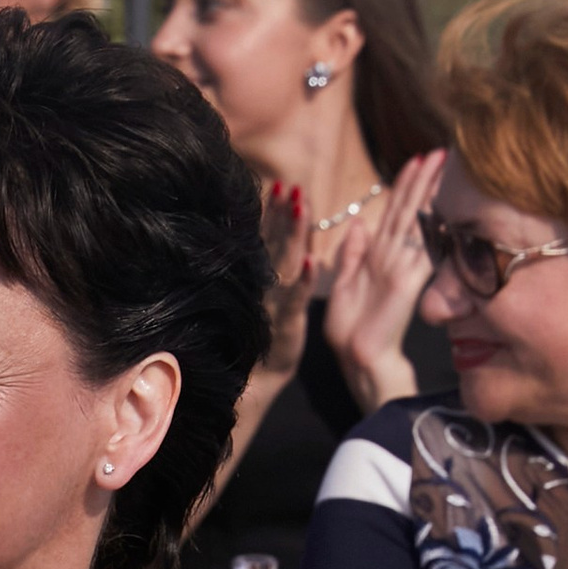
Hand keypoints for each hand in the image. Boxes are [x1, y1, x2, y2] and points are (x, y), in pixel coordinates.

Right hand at [259, 181, 314, 388]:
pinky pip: (296, 299)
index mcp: (265, 281)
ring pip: (285, 263)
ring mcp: (275, 304)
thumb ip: (274, 273)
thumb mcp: (270, 304)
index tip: (280, 185)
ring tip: (301, 206)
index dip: (274, 212)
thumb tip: (283, 246)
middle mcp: (267, 288)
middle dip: (280, 213)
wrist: (254, 383)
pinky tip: (312, 261)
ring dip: (293, 235)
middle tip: (288, 185)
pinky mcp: (287, 324)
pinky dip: (304, 281)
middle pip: (274, 244)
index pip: (270, 240)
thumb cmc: (261, 341)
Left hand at [323, 149, 444, 414]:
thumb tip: (359, 222)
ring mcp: (402, 268)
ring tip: (438, 165)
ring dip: (426, 193)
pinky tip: (442, 206)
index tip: (414, 160)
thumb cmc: (351, 326)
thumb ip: (351, 253)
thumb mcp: (343, 282)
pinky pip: (422, 249)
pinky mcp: (408, 282)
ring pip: (416, 222)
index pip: (394, 214)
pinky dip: (432, 228)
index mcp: (377, 257)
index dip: (404, 187)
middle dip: (422, 181)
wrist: (358, 357)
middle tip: (439, 152)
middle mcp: (393, 258)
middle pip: (409, 211)